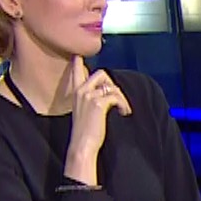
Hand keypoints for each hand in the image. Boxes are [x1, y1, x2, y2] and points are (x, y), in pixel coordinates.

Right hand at [65, 58, 130, 181]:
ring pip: (112, 86)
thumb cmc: (85, 132)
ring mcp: (89, 96)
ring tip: (124, 109)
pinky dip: (123, 104)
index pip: (76, 72)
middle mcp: (81, 91)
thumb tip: (105, 94)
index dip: (79, 63)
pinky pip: (116, 96)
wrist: (83, 145)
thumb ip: (91, 100)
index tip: (77, 56)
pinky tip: (124, 112)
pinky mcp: (98, 103)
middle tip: (118, 99)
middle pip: (101, 73)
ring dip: (121, 97)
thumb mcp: (85, 112)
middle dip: (113, 84)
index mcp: (76, 93)